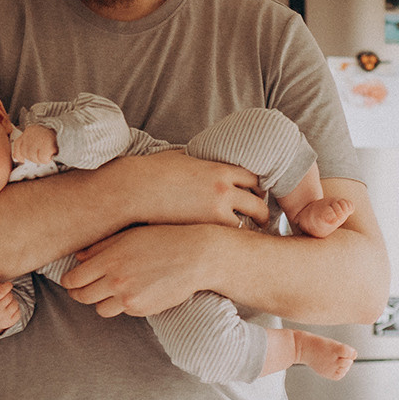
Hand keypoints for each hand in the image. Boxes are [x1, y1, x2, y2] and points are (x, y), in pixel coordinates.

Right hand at [0, 281, 21, 334]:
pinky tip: (9, 310)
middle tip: (4, 296)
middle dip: (8, 294)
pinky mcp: (9, 322)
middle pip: (9, 296)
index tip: (8, 284)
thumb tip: (4, 285)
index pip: (1, 291)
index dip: (7, 286)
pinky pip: (18, 312)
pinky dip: (15, 310)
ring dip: (12, 301)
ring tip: (6, 303)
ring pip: (15, 304)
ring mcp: (4, 317)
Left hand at [12, 124, 57, 166]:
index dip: (19, 154)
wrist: (70, 130)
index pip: (18, 145)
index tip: (22, 159)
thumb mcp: (39, 136)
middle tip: (43, 152)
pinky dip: (47, 159)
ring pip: (33, 158)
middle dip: (34, 157)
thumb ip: (27, 145)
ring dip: (41, 158)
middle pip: (26, 153)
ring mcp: (38, 139)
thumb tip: (17, 159)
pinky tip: (52, 153)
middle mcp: (31, 133)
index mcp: (29, 130)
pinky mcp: (47, 145)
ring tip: (48, 151)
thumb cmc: (54, 136)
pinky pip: (43, 159)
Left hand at [59, 225, 220, 317]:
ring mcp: (130, 298)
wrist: (197, 257)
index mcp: (110, 259)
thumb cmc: (164, 239)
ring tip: (108, 291)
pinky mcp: (143, 310)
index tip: (71, 280)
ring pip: (100, 310)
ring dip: (101, 302)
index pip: (74, 279)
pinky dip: (123, 304)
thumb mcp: (131, 235)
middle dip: (78, 293)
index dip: (69, 281)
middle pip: (82, 297)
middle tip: (81, 289)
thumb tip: (78, 257)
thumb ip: (101, 246)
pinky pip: (123, 312)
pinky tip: (134, 290)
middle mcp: (116, 281)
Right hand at [109, 151, 267, 228]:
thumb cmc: (151, 171)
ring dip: (250, 229)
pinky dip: (232, 240)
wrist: (134, 189)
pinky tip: (230, 245)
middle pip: (258, 202)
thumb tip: (197, 154)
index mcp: (219, 169)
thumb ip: (196, 158)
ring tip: (250, 238)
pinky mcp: (207, 227)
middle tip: (263, 220)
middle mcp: (224, 188)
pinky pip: (230, 236)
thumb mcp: (180, 156)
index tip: (256, 195)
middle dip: (263, 212)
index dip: (256, 188)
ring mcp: (217, 209)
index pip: (253, 178)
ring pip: (248, 222)